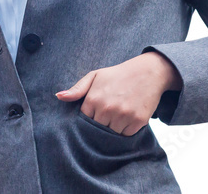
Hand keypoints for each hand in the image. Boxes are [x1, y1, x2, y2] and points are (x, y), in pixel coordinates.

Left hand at [56, 52, 181, 135]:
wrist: (149, 72)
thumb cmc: (119, 75)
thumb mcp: (96, 76)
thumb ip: (77, 88)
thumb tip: (59, 97)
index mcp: (94, 98)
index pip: (84, 121)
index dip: (90, 118)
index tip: (95, 114)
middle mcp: (107, 108)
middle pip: (97, 130)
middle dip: (101, 125)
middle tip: (107, 116)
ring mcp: (123, 116)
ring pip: (111, 135)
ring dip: (113, 128)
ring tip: (118, 115)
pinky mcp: (137, 121)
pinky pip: (126, 135)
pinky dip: (126, 130)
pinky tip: (128, 117)